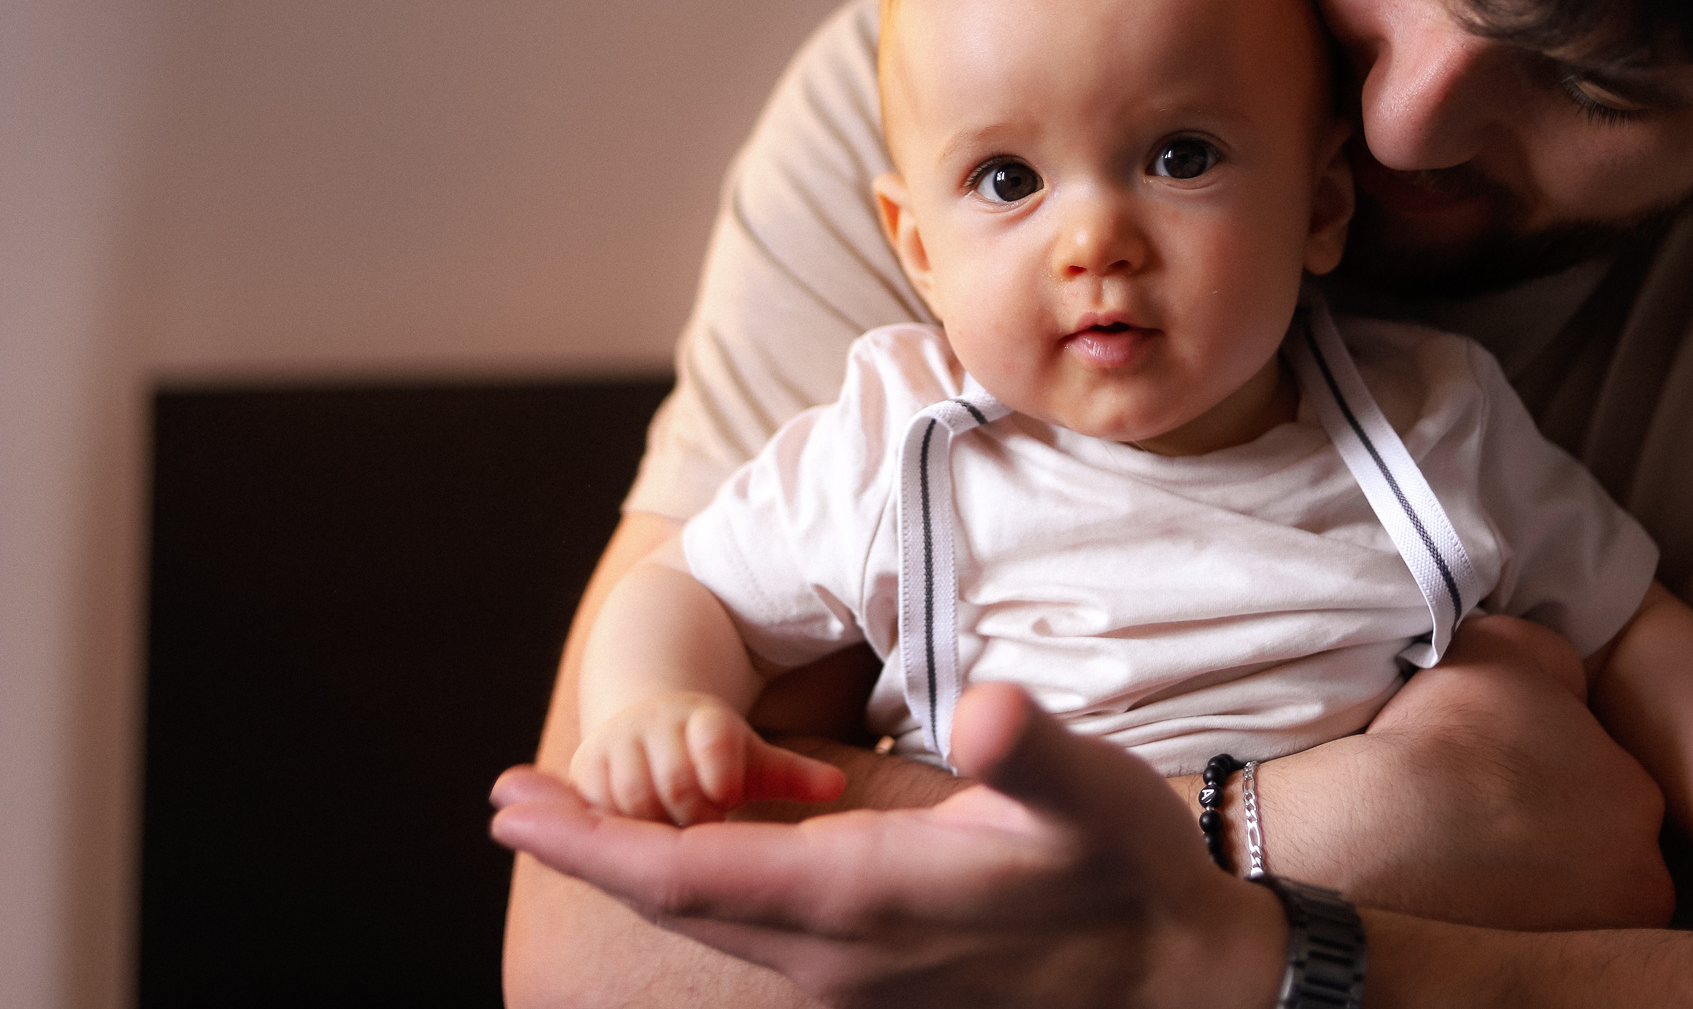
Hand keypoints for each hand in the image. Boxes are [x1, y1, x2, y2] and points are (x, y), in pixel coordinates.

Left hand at [497, 682, 1288, 1008]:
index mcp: (861, 901)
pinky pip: (762, 930)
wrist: (1180, 981)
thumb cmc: (1130, 877)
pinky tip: (705, 844)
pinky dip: (707, 884)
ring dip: (642, 867)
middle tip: (511, 800)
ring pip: (718, 919)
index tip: (513, 803)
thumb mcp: (1091, 798)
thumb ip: (1033, 755)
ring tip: (579, 818)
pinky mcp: (878, 980)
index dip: (595, 842)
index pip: (690, 877)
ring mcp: (854, 976)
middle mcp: (836, 954)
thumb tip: (991, 712)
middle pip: (681, 903)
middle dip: (592, 850)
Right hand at [572, 692, 845, 825]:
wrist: (646, 720)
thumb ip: (793, 774)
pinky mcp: (583, 769)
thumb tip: (837, 786)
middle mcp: (657, 726)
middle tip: (706, 839)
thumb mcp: (753, 758)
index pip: (716, 741)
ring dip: (654, 832)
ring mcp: (617, 746)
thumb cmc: (714, 754)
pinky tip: (637, 852)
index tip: (729, 800)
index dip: (723, 774)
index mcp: (706, 721)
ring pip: (630, 800)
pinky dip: (615, 834)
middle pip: (674, 783)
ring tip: (676, 846)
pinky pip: (592, 810)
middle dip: (692, 819)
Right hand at [1250, 613, 1672, 926]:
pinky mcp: (1542, 974)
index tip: (1502, 763)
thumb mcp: (1506, 647)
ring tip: (1463, 848)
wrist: (1386, 827)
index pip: (1605, 774)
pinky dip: (1497, 913)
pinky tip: (1455, 887)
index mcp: (1638, 798)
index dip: (1550, 763)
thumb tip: (1561, 682)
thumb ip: (1553, 659)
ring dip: (1528, 871)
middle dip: (1550, 824)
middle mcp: (1638, 879)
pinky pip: (1525, 934)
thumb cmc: (1449, 738)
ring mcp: (1592, 937)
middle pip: (1594, 843)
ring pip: (1563, 894)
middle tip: (1484, 807)